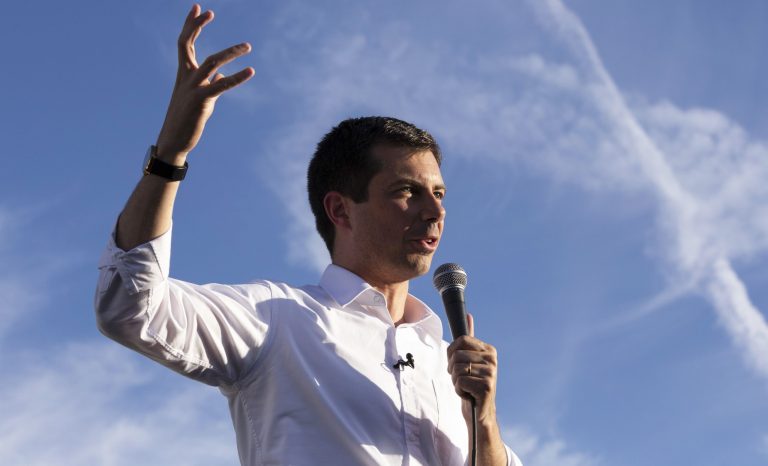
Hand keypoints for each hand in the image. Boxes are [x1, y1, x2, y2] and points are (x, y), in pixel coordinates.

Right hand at [155, 4, 254, 162]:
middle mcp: (185, 78)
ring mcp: (192, 89)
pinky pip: (220, 86)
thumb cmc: (186, 119)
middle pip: (187, 45)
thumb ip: (210, 83)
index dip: (190, 25)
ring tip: (247, 46)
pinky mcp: (201, 101)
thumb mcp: (200, 98)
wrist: (174, 141)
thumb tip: (220, 75)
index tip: (198, 8)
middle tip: (210, 12)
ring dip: (230, 52)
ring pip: (210, 63)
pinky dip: (236, 78)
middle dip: (196, 26)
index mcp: (183, 74)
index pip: (184, 43)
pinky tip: (250, 71)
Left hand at [446, 313, 499, 425]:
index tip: (456, 363)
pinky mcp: (486, 387)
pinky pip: (459, 382)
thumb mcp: (469, 359)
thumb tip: (468, 315)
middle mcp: (493, 359)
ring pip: (457, 370)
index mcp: (489, 350)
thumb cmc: (472, 383)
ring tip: (466, 386)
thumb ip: (469, 340)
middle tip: (461, 378)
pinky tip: (468, 394)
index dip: (451, 353)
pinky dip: (459, 390)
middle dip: (452, 369)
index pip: (460, 340)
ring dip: (456, 381)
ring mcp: (491, 373)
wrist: (480, 411)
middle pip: (456, 355)